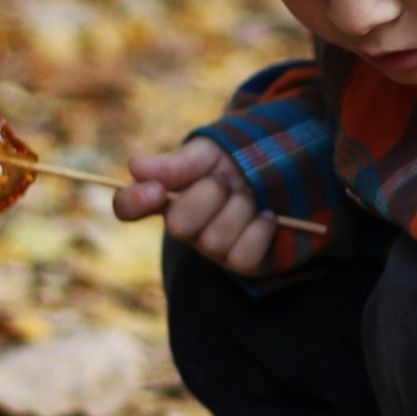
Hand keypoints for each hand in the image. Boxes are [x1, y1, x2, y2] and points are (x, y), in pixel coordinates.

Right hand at [113, 136, 276, 275]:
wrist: (288, 171)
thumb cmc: (240, 161)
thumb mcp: (211, 152)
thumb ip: (177, 163)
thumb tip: (135, 168)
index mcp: (169, 195)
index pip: (128, 206)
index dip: (133, 202)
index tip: (156, 191)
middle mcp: (186, 226)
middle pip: (178, 225)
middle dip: (210, 194)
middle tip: (228, 180)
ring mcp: (213, 248)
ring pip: (214, 241)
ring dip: (240, 208)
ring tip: (251, 195)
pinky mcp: (242, 263)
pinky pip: (242, 256)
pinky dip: (260, 229)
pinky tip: (267, 216)